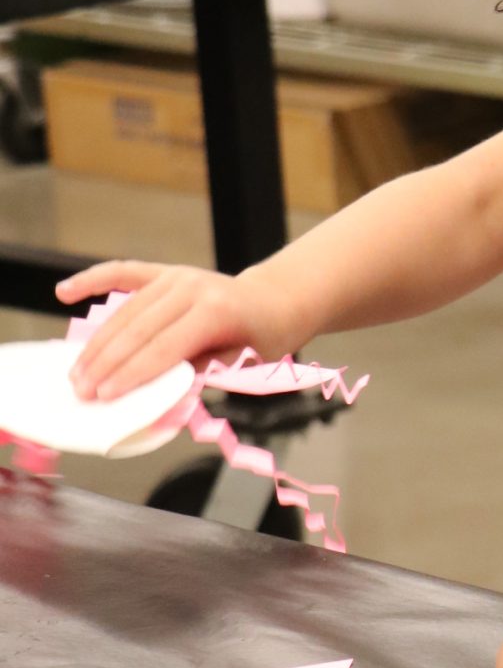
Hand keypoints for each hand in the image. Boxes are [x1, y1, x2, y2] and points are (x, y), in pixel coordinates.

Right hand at [56, 261, 294, 399]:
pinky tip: (64, 293)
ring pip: (126, 311)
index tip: (105, 395)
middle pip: (138, 330)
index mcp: (215, 312)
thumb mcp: (243, 363)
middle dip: (106, 363)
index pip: (163, 348)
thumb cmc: (261, 339)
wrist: (274, 300)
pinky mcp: (165, 272)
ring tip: (77, 372)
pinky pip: (123, 274)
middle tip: (81, 390)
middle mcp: (191, 288)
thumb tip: (156, 388)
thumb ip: (200, 371)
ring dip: (98, 343)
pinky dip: (92, 281)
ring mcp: (176, 276)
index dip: (132, 374)